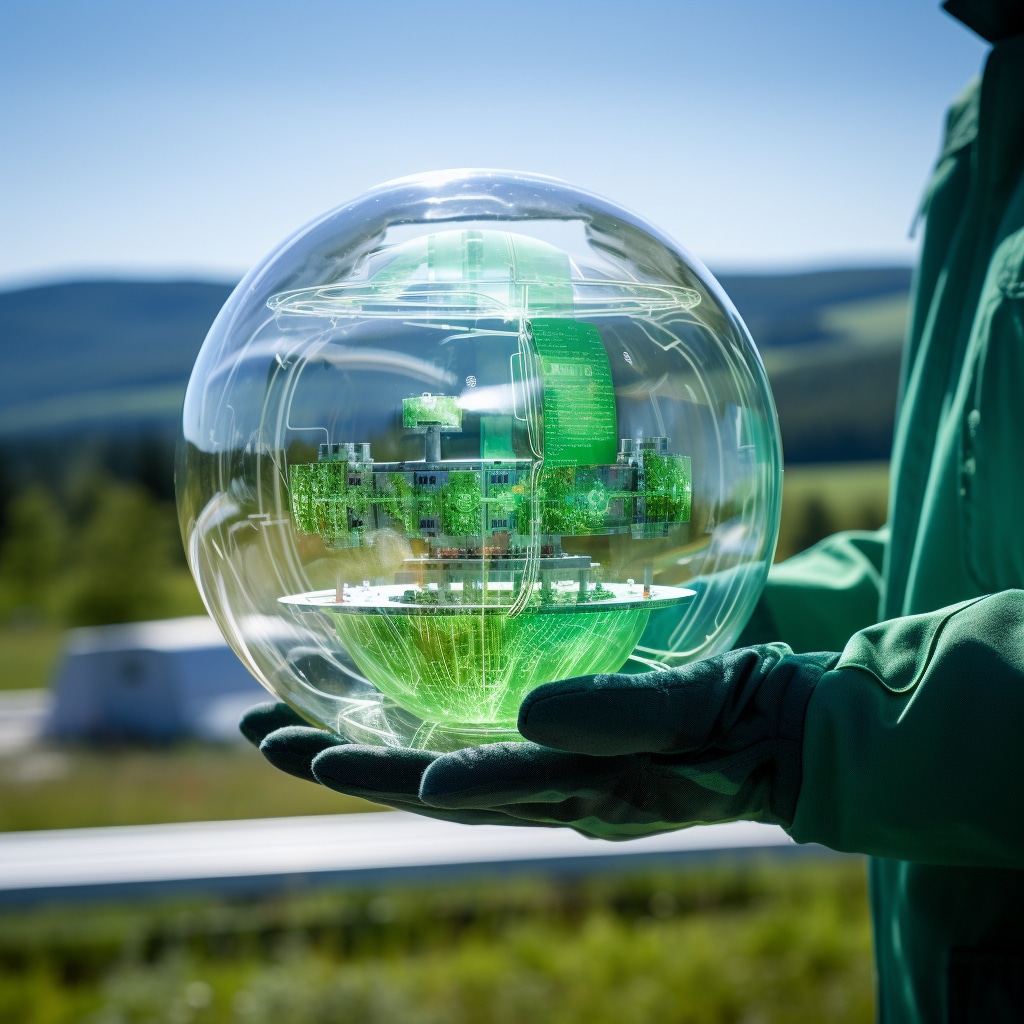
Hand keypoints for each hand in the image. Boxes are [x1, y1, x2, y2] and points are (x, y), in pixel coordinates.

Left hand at [240, 644, 837, 838]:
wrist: (787, 731)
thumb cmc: (751, 719)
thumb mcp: (700, 712)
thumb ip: (622, 717)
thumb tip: (530, 713)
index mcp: (579, 788)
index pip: (467, 787)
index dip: (390, 773)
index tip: (317, 756)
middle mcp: (548, 784)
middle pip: (426, 779)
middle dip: (344, 760)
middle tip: (260, 733)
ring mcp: (550, 761)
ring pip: (439, 753)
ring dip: (364, 738)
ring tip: (289, 716)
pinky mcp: (560, 729)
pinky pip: (474, 726)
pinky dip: (416, 714)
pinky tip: (382, 690)